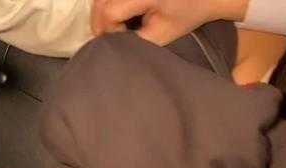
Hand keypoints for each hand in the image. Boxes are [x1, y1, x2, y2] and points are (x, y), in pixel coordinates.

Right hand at [91, 0, 247, 45]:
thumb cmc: (186, 15)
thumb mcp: (162, 34)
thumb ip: (136, 41)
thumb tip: (113, 45)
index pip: (110, 12)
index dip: (109, 29)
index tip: (121, 39)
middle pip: (99, 2)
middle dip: (101, 22)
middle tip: (112, 37)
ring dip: (101, 11)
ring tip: (115, 25)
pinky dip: (107, 3)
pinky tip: (118, 13)